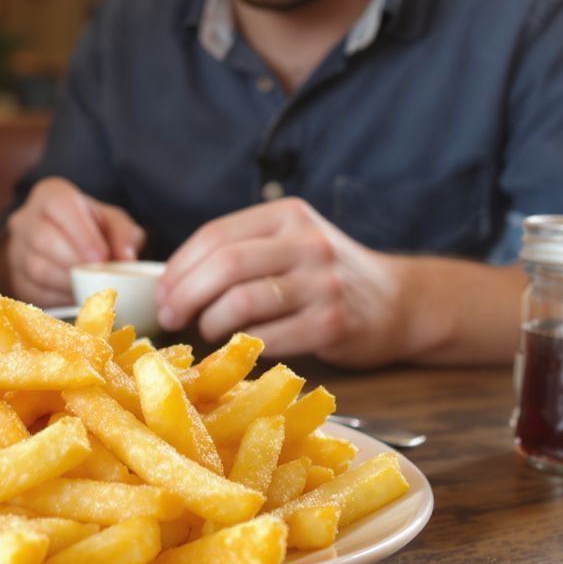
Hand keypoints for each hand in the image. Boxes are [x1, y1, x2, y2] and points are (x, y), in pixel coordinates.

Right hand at [5, 177, 145, 304]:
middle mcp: (25, 219)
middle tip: (98, 276)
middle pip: (43, 239)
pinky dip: (59, 298)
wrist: (65, 246)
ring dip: (68, 282)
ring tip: (92, 287)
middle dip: (75, 261)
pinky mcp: (17, 279)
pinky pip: (33, 291)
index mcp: (49, 195)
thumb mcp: (113, 223)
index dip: (81, 233)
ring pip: (37, 268)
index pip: (59, 205)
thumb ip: (125, 235)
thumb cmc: (92, 230)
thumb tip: (127, 260)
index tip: (102, 257)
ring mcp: (16, 250)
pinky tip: (77, 297)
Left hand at [155, 199, 408, 367]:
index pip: (215, 235)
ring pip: (242, 302)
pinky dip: (242, 346)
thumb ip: (242, 251)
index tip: (161, 293)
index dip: (179, 268)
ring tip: (205, 331)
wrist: (400, 302)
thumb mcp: (291, 244)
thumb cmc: (326, 277)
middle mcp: (307, 242)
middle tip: (170, 317)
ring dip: (210, 322)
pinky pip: (269, 337)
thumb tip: (171, 283)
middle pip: (224, 265)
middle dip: (185, 295)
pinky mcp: (332, 323)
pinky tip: (237, 348)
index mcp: (287, 215)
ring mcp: (322, 283)